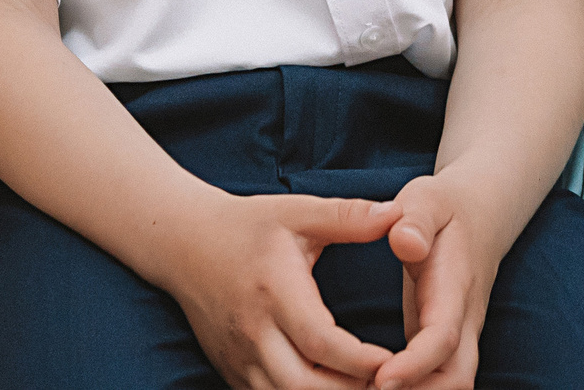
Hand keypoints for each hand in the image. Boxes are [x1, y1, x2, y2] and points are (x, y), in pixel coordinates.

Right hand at [156, 192, 404, 389]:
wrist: (185, 244)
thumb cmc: (249, 226)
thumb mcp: (298, 212)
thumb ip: (349, 216)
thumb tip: (398, 216)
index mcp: (275, 291)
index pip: (319, 340)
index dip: (359, 360)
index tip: (394, 360)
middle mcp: (253, 332)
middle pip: (302, 384)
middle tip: (389, 382)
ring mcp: (239, 358)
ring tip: (365, 388)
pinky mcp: (232, 371)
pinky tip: (330, 389)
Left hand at [377, 176, 496, 389]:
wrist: (479, 214)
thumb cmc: (444, 208)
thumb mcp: (428, 198)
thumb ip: (415, 219)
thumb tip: (403, 241)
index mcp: (454, 287)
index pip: (443, 337)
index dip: (416, 364)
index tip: (382, 378)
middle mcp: (463, 321)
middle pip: (457, 380)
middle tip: (364, 389)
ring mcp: (457, 337)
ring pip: (450, 386)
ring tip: (361, 388)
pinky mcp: (444, 346)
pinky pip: (435, 382)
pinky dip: (410, 389)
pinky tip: (369, 386)